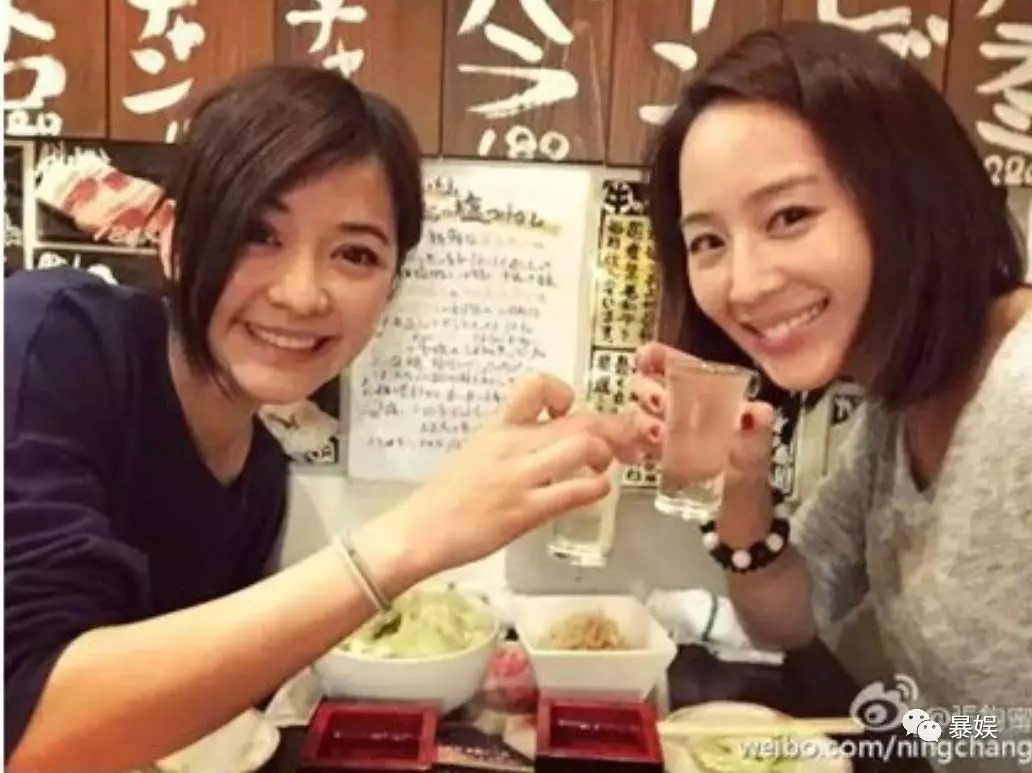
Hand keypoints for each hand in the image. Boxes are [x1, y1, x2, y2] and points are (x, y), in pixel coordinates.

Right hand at [361, 372, 645, 585]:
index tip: (572, 411)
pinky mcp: (526, 511)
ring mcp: (520, 477)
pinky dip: (597, 487)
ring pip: (582, 446)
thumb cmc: (447, 496)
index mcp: (497, 427)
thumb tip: (544, 440)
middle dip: (612, 427)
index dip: (565, 393)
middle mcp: (511, 444)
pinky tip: (597, 491)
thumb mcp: (476, 453)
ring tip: (607, 466)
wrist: (419, 531)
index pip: (536, 385)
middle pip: (577, 418)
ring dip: (606, 454)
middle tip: (627, 441)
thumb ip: (510, 442)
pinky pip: (574, 491)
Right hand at [629, 342, 774, 540]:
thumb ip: (753, 437)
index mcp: (719, 403)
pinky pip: (642, 440)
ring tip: (655, 436)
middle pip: (660, 385)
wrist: (741, 531)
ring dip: (642, 418)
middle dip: (649, 389)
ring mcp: (677, 433)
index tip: (643, 357)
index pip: (688, 369)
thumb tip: (755, 411)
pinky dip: (635, 441)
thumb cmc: (751, 493)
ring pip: (646, 412)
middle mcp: (695, 412)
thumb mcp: (755, 464)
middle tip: (657, 407)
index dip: (664, 358)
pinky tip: (637, 451)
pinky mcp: (666, 456)